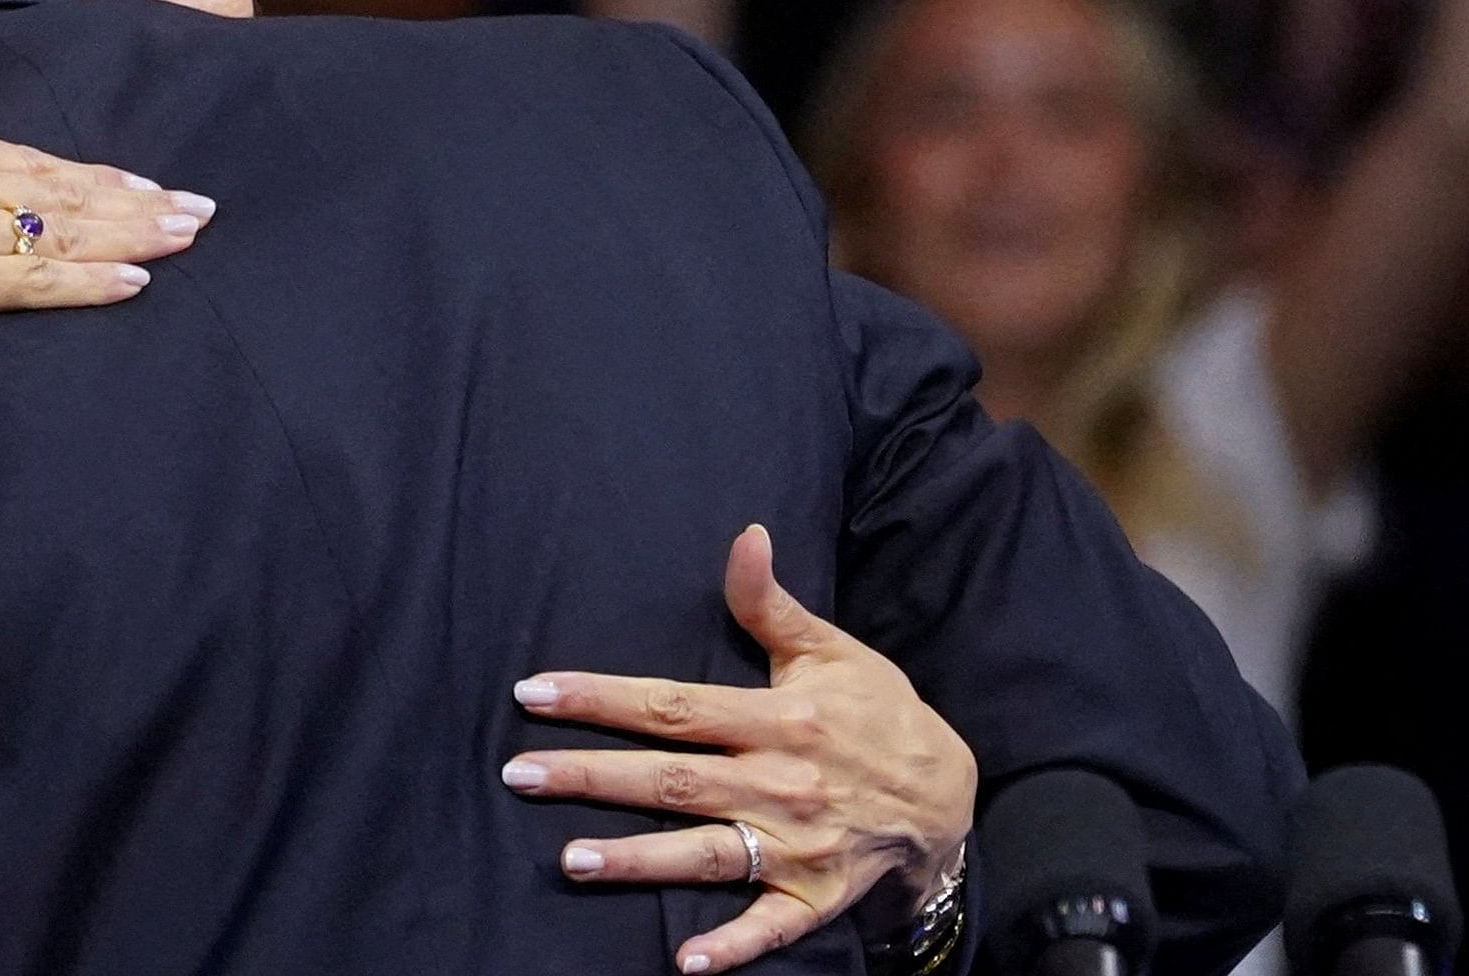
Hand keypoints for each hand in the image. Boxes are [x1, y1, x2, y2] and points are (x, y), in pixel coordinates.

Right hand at [0, 108, 211, 329]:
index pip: (40, 165)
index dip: (97, 175)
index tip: (145, 181)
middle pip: (75, 193)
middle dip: (141, 202)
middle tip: (202, 209)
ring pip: (74, 230)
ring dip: (137, 234)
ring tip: (189, 235)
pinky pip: (42, 280)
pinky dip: (93, 281)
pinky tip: (137, 281)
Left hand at [502, 525, 977, 971]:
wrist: (950, 795)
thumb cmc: (880, 714)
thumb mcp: (832, 651)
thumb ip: (771, 604)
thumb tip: (745, 535)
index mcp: (778, 719)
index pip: (673, 706)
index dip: (601, 698)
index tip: (534, 692)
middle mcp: (781, 783)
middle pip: (671, 779)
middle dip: (591, 776)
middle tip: (518, 775)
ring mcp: (796, 846)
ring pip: (705, 853)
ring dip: (638, 860)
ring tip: (571, 860)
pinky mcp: (815, 896)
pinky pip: (769, 927)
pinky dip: (731, 946)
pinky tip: (684, 963)